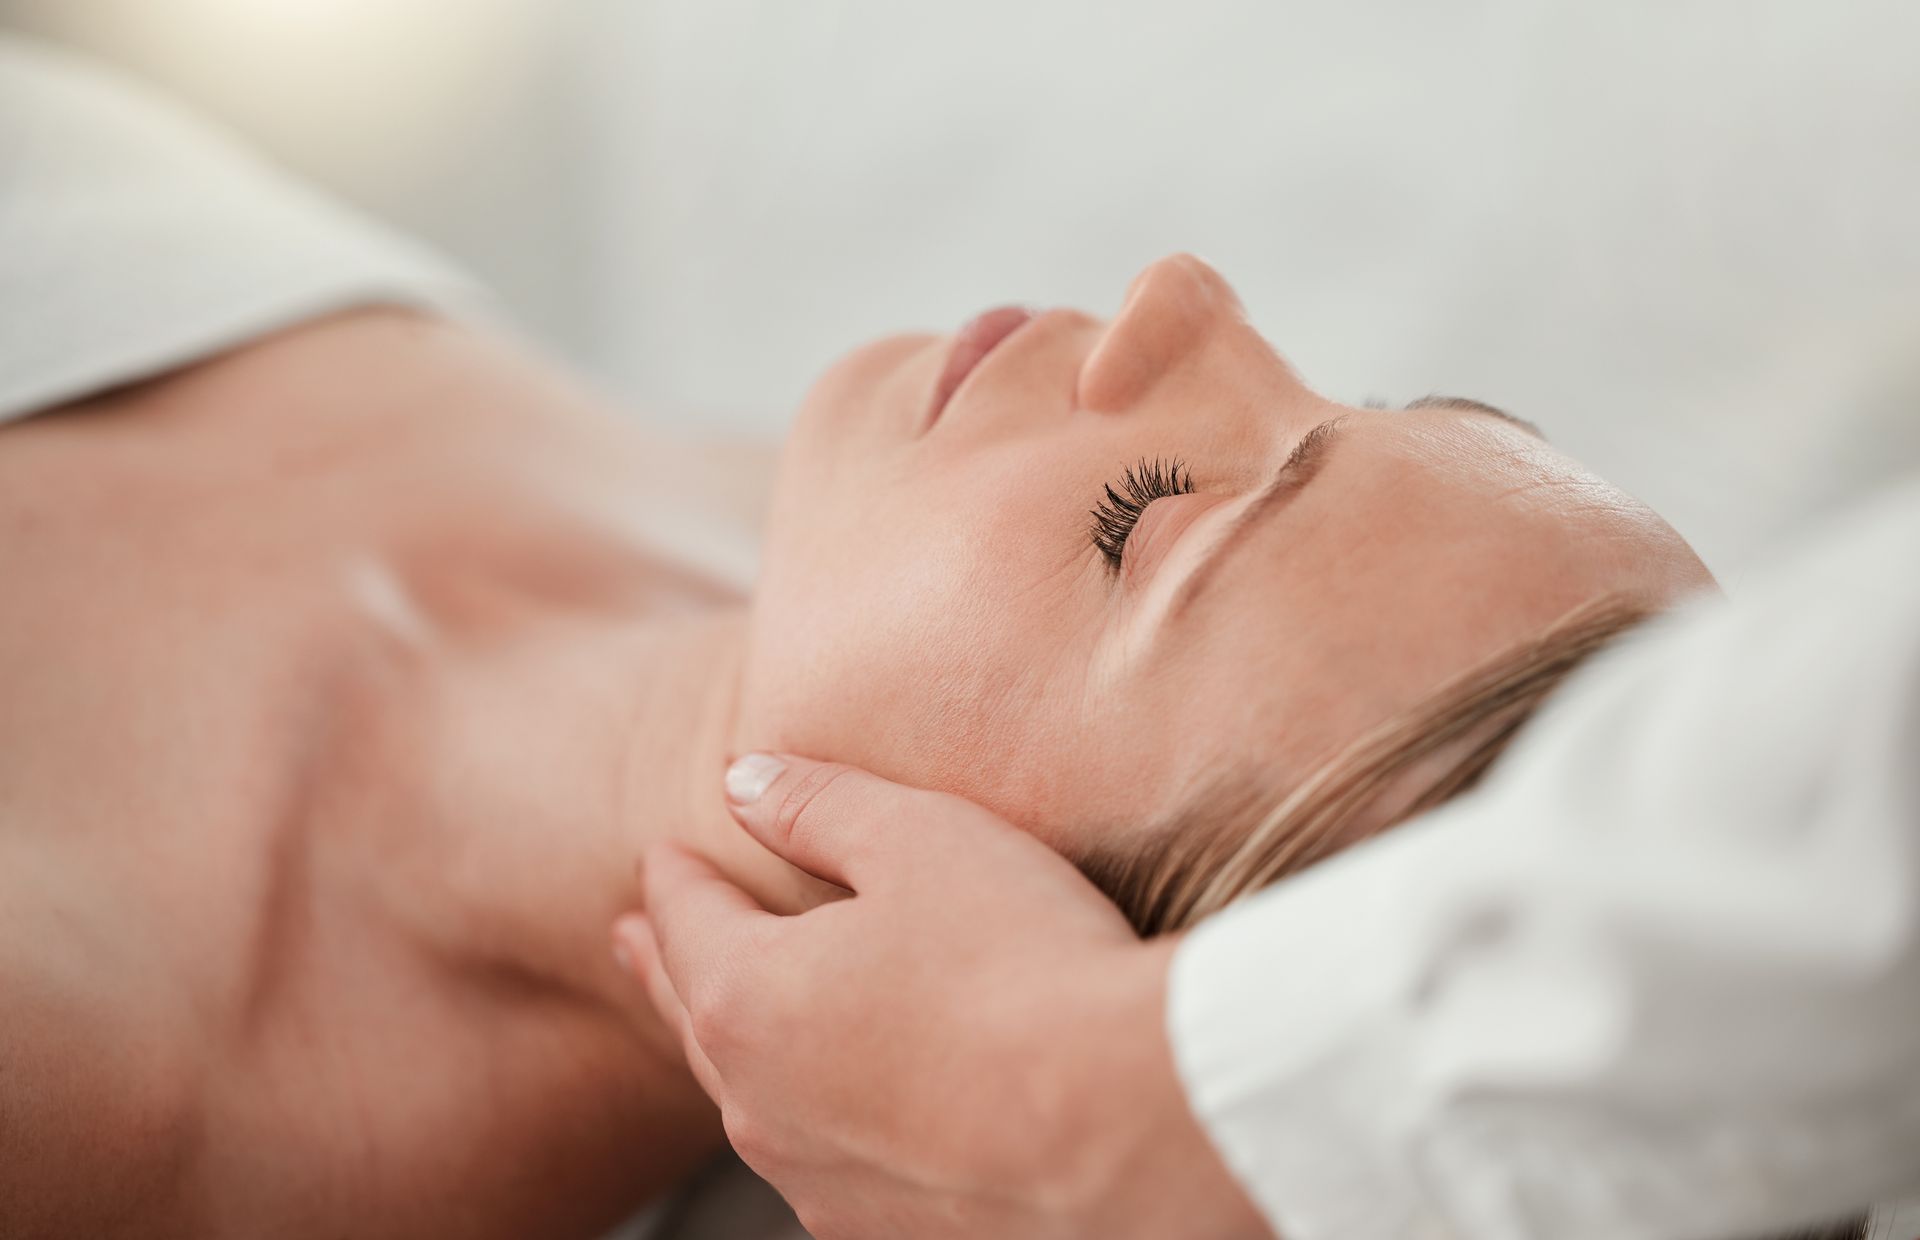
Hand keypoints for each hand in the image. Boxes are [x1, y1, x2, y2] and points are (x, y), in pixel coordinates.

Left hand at [613, 753, 1267, 1239]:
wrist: (1128, 1126)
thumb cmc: (1023, 965)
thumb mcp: (919, 839)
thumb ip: (819, 806)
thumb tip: (743, 780)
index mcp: (744, 997)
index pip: (684, 918)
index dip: (675, 875)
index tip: (666, 853)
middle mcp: (760, 1107)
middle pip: (693, 1016)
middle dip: (664, 966)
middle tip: (633, 941)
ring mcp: (820, 1185)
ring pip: (749, 1104)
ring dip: (732, 1051)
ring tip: (725, 1027)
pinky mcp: (887, 1234)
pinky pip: (818, 1167)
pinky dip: (807, 1122)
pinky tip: (832, 1117)